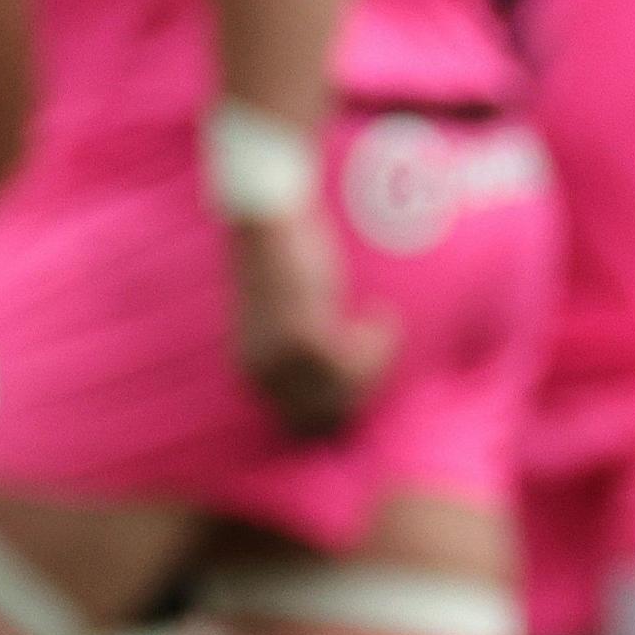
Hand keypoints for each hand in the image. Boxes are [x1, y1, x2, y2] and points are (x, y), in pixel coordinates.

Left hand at [226, 212, 395, 439]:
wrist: (267, 215)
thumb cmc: (280, 256)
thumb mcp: (280, 315)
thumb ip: (299, 351)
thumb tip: (342, 383)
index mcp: (251, 370)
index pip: (303, 419)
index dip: (344, 406)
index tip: (371, 382)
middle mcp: (262, 373)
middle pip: (328, 416)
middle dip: (365, 391)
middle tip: (383, 351)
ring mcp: (282, 359)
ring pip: (348, 392)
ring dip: (377, 364)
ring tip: (381, 323)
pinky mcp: (304, 338)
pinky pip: (356, 363)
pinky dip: (379, 343)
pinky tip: (380, 314)